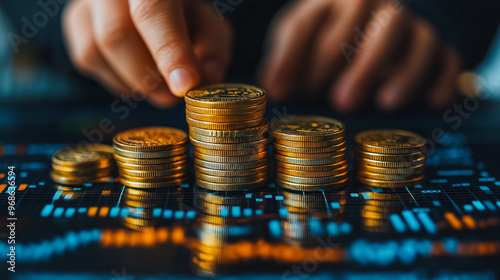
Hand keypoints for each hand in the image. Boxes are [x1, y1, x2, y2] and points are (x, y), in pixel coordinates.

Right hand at [63, 0, 232, 106]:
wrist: (145, 1)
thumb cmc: (183, 13)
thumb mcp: (208, 24)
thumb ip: (212, 50)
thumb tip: (207, 79)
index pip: (153, 9)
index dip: (169, 51)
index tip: (183, 85)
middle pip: (116, 34)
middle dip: (146, 76)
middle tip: (171, 96)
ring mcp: (88, 0)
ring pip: (96, 50)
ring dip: (130, 81)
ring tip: (157, 85)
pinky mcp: (75, 19)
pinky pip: (86, 59)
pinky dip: (115, 78)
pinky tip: (136, 75)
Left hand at [260, 0, 461, 111]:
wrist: (379, 18)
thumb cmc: (331, 35)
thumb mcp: (302, 37)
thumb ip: (284, 59)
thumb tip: (271, 89)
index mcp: (328, 3)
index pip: (305, 26)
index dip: (289, 60)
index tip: (279, 93)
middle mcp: (371, 5)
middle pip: (360, 30)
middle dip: (351, 67)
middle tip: (340, 102)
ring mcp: (408, 23)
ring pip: (412, 37)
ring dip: (401, 70)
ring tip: (386, 103)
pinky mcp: (437, 44)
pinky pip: (447, 55)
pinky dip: (441, 78)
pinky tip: (433, 101)